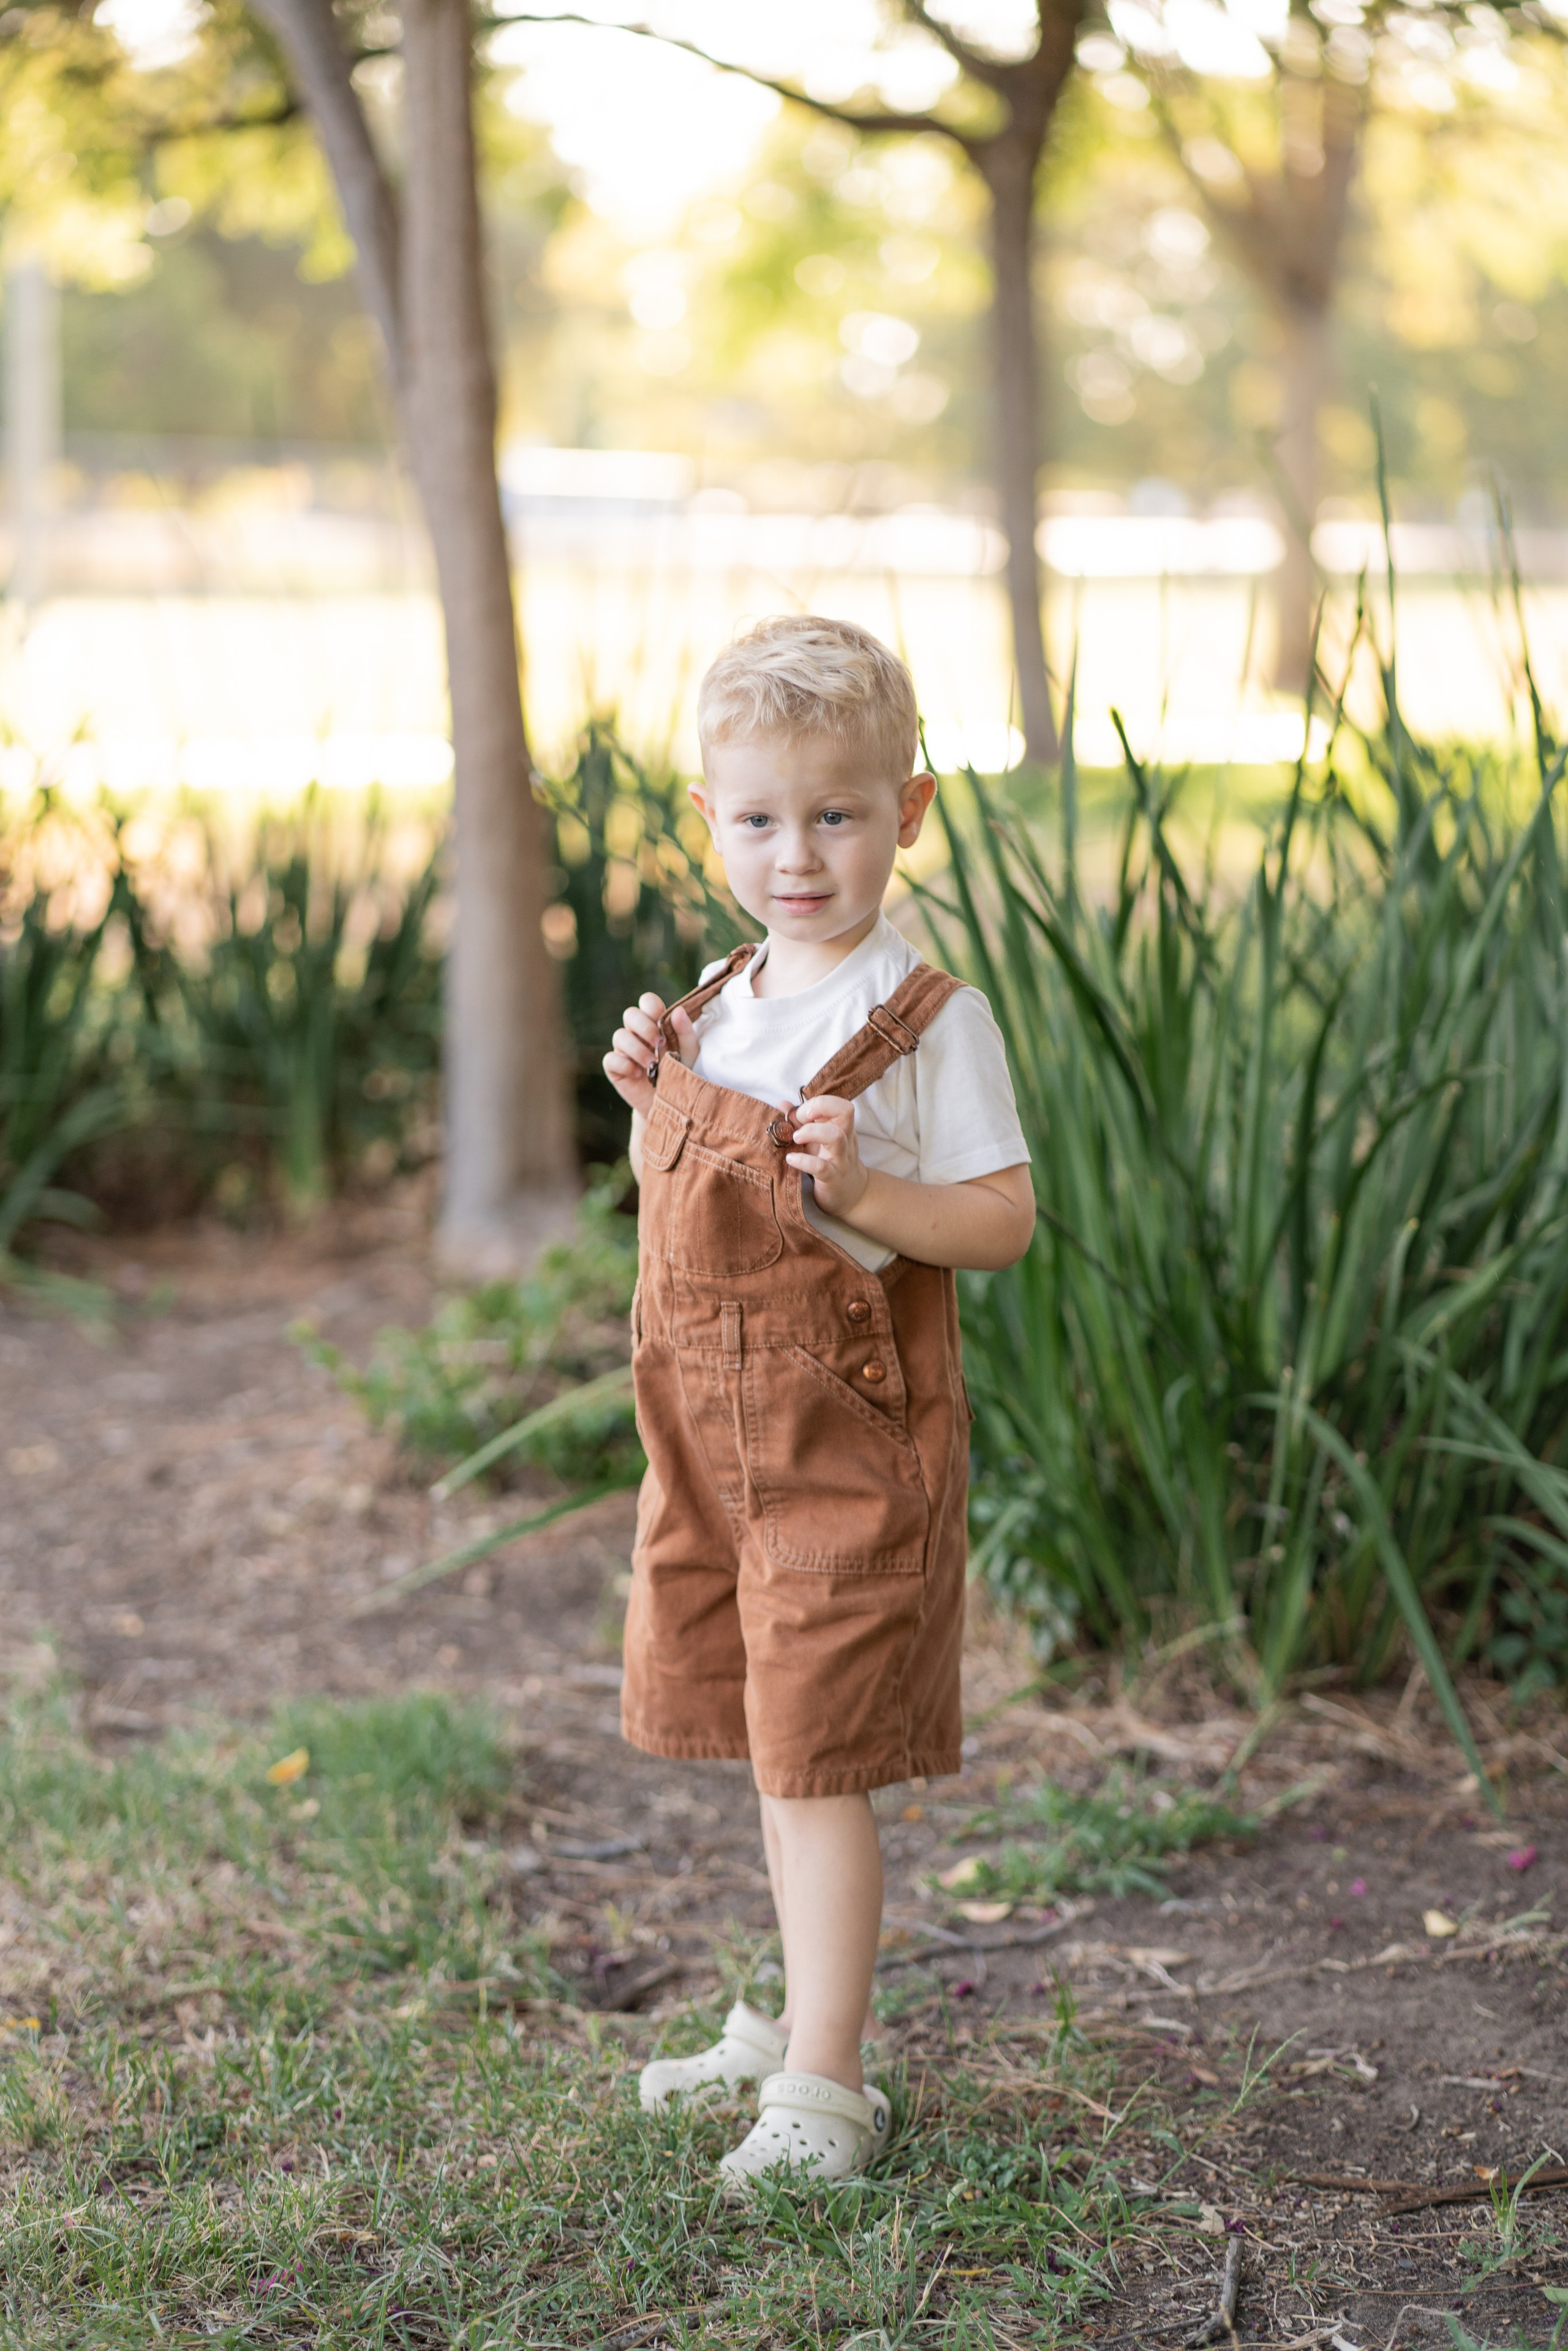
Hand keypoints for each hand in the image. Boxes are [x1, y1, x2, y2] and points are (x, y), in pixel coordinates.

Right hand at [603, 992, 697, 1117]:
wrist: (672, 1103)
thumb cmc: (681, 1073)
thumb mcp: (690, 1054)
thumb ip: (685, 1032)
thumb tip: (679, 1011)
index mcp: (655, 1024)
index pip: (647, 1001)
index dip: (652, 1008)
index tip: (663, 1025)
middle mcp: (637, 1033)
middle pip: (630, 1014)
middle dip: (644, 1028)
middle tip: (659, 1045)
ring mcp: (624, 1050)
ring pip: (619, 1036)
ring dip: (637, 1049)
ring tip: (652, 1065)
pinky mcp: (615, 1068)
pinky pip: (611, 1059)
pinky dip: (625, 1065)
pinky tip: (639, 1074)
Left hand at [786, 1094, 867, 1216]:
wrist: (851, 1194)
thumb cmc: (830, 1161)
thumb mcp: (817, 1140)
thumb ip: (800, 1121)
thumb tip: (782, 1104)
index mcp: (843, 1127)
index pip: (840, 1104)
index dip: (819, 1103)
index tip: (801, 1114)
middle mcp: (846, 1139)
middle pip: (845, 1111)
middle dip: (819, 1107)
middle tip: (801, 1119)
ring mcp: (841, 1159)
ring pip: (836, 1136)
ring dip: (812, 1131)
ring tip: (795, 1137)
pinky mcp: (832, 1178)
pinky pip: (821, 1167)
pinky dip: (803, 1160)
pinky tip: (791, 1159)